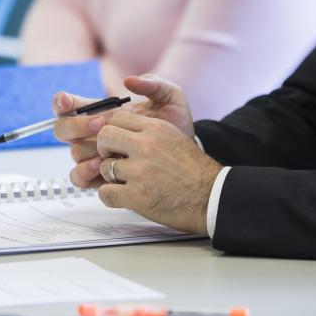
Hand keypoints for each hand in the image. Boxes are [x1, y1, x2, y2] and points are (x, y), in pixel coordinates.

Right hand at [53, 74, 194, 187]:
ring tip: (104, 151)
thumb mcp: (170, 98)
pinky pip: (78, 178)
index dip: (62, 101)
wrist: (186, 154)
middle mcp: (93, 133)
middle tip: (100, 124)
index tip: (68, 101)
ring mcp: (95, 155)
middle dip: (77, 125)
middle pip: (63, 128)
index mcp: (102, 112)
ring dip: (84, 150)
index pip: (69, 104)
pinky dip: (83, 173)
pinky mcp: (101, 176)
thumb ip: (153, 83)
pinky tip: (100, 167)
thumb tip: (129, 81)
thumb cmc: (175, 125)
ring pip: (73, 153)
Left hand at [96, 111, 221, 234]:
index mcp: (157, 128)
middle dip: (104, 149)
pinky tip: (122, 196)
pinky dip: (110, 196)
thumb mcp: (175, 138)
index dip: (114, 131)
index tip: (118, 143)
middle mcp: (146, 146)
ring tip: (124, 182)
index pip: (118, 118)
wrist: (211, 197)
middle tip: (113, 160)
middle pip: (105, 137)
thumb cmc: (195, 171)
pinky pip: (105, 192)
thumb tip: (124, 132)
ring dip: (110, 176)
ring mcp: (140, 171)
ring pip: (103, 167)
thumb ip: (150, 132)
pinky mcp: (137, 196)